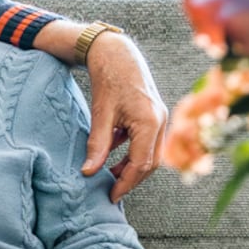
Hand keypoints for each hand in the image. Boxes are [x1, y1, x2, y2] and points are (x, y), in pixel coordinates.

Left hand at [83, 31, 167, 200]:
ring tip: (109, 176)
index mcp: (150, 122)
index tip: (111, 196)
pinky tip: (111, 154)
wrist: (116, 52)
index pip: (142, 164)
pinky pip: (145, 141)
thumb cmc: (108, 79)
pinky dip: (130, 151)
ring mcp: (159, 117)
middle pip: (150, 162)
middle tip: (110, 191)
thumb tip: (88, 172)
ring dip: (131, 166)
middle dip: (131, 179)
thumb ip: (97, 145)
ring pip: (150, 153)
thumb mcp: (100, 114)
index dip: (126, 183)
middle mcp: (160, 121)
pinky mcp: (152, 115)